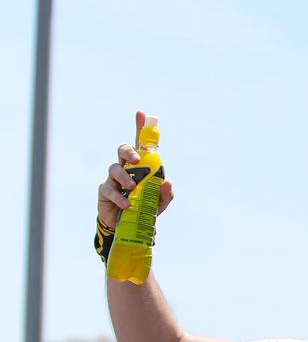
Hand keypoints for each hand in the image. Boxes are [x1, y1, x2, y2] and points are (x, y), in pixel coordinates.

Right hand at [97, 110, 174, 232]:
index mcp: (140, 167)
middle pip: (123, 150)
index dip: (140, 128)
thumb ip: (165, 194)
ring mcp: (113, 179)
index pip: (140, 144)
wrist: (127, 227)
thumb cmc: (143, 208)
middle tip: (137, 160)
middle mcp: (125, 168)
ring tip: (133, 188)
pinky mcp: (105, 191)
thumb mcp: (158, 203)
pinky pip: (109, 189)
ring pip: (114, 168)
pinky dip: (119, 197)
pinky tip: (127, 204)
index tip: (141, 113)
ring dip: (124, 177)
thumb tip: (168, 182)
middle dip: (129, 151)